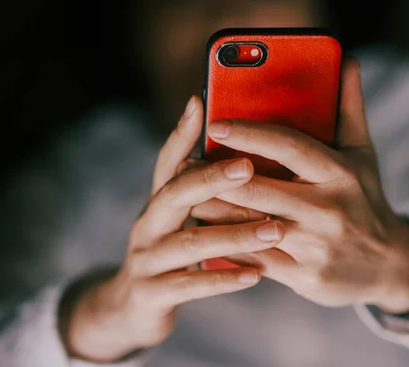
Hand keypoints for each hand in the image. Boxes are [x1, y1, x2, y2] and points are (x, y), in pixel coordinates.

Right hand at [60, 96, 284, 362]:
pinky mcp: (151, 294)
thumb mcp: (180, 219)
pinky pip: (190, 285)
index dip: (181, 132)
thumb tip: (246, 155)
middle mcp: (148, 223)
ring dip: (234, 235)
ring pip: (190, 242)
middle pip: (175, 193)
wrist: (133, 307)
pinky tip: (256, 275)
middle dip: (211, 178)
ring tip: (275, 230)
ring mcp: (146, 259)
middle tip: (248, 167)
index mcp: (159, 201)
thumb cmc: (172, 252)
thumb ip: (203, 192)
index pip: (168, 160)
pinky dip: (224, 279)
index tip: (199, 101)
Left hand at [206, 60, 408, 312]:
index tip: (214, 123)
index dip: (249, 133)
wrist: (390, 265)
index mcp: (340, 174)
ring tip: (187, 193)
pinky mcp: (303, 275)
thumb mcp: (363, 155)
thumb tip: (347, 60)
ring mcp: (315, 246)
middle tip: (186, 163)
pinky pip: (253, 257)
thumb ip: (349, 108)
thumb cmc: (366, 201)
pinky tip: (207, 231)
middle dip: (216, 176)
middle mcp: (328, 209)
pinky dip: (227, 242)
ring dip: (212, 209)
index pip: (289, 146)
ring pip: (247, 225)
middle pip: (257, 188)